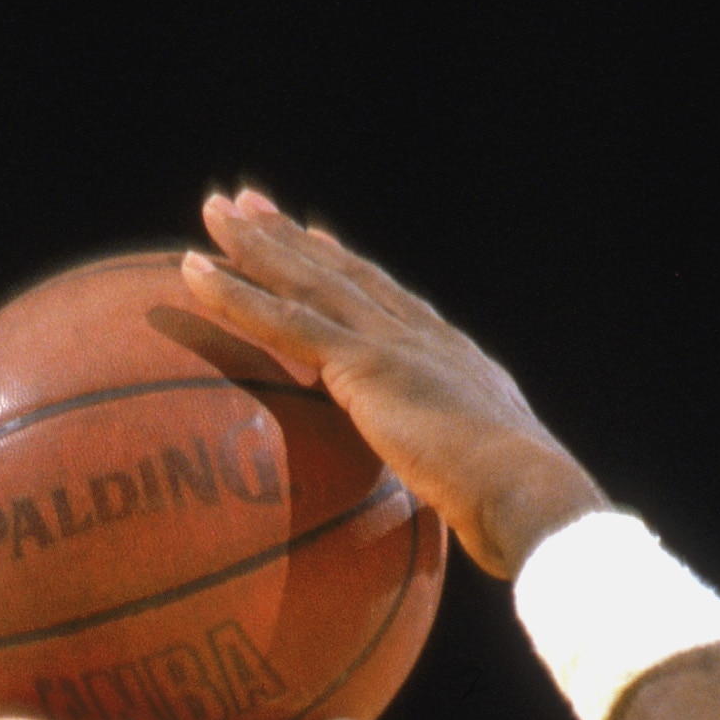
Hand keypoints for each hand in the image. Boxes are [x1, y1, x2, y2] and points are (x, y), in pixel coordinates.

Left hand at [181, 192, 604, 580]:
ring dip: (257, 245)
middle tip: (249, 204)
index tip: (314, 240)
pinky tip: (194, 271)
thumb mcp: (479, 488)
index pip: (387, 303)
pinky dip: (235, 295)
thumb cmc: (513, 510)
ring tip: (216, 211)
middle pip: (343, 275)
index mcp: (449, 358)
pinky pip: (283, 323)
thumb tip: (444, 515)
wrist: (526, 491)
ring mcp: (391, 343)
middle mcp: (419, 335)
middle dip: (293, 238)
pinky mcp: (363, 364)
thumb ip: (449, 483)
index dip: (346, 270)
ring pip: (309, 282)